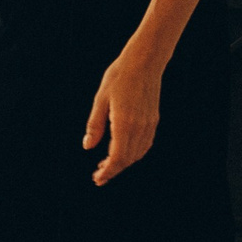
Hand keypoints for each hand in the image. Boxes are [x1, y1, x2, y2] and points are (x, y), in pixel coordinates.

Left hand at [83, 45, 163, 184]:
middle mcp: (139, 128)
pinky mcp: (153, 120)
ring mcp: (149, 125)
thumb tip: (87, 147)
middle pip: (127, 159)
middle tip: (98, 176)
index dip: (107, 171)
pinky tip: (123, 151)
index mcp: (124, 123)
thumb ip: (95, 125)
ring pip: (137, 154)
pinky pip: (145, 145)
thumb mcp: (100, 99)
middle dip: (113, 170)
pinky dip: (134, 153)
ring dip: (123, 163)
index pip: (117, 157)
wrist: (145, 62)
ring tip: (107, 164)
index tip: (97, 179)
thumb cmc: (119, 77)